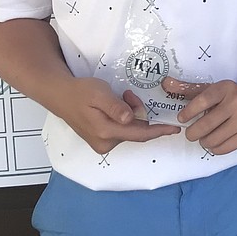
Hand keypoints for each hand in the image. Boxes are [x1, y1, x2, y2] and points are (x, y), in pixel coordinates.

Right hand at [57, 77, 179, 154]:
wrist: (61, 96)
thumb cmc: (81, 92)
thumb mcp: (100, 94)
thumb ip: (115, 107)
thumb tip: (130, 118)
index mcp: (105, 132)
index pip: (139, 134)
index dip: (159, 131)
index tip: (175, 128)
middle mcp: (105, 142)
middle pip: (137, 130)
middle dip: (141, 113)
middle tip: (128, 95)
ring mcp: (103, 143)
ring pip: (131, 129)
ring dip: (132, 113)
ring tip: (120, 97)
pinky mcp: (102, 139)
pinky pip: (123, 129)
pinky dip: (126, 117)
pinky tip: (118, 105)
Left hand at [162, 77, 236, 155]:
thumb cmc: (231, 98)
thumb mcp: (213, 90)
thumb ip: (189, 89)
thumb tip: (165, 83)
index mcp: (226, 88)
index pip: (201, 101)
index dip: (188, 113)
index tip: (182, 119)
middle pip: (204, 126)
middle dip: (193, 133)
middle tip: (193, 132)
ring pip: (211, 140)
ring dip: (204, 141)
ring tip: (207, 136)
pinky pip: (222, 148)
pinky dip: (214, 148)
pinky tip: (217, 140)